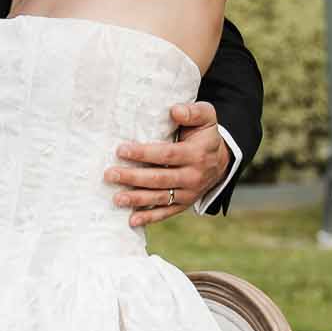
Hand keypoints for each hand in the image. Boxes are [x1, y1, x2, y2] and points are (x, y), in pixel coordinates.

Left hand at [105, 100, 228, 228]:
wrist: (221, 161)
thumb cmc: (205, 135)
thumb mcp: (206, 117)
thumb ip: (193, 112)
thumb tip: (174, 110)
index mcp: (197, 154)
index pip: (166, 154)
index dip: (143, 153)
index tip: (121, 150)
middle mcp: (193, 176)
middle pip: (159, 179)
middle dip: (133, 177)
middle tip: (110, 174)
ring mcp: (189, 193)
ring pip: (160, 198)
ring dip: (136, 199)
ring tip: (116, 198)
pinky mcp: (184, 204)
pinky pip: (166, 212)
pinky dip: (149, 218)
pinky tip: (131, 220)